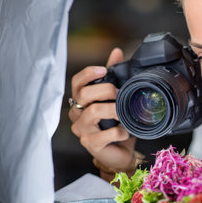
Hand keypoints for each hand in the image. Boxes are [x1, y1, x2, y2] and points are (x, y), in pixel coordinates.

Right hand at [69, 48, 136, 178]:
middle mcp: (76, 114)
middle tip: (121, 95)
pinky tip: (125, 132)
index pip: (76, 82)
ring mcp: (81, 130)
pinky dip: (120, 131)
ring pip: (93, 112)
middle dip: (106, 90)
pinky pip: (106, 134)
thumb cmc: (116, 123)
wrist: (121, 151)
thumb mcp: (116, 98)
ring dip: (114, 110)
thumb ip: (114, 76)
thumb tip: (116, 51)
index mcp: (81, 100)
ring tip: (124, 114)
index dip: (89, 73)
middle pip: (84, 94)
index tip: (104, 69)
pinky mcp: (89, 144)